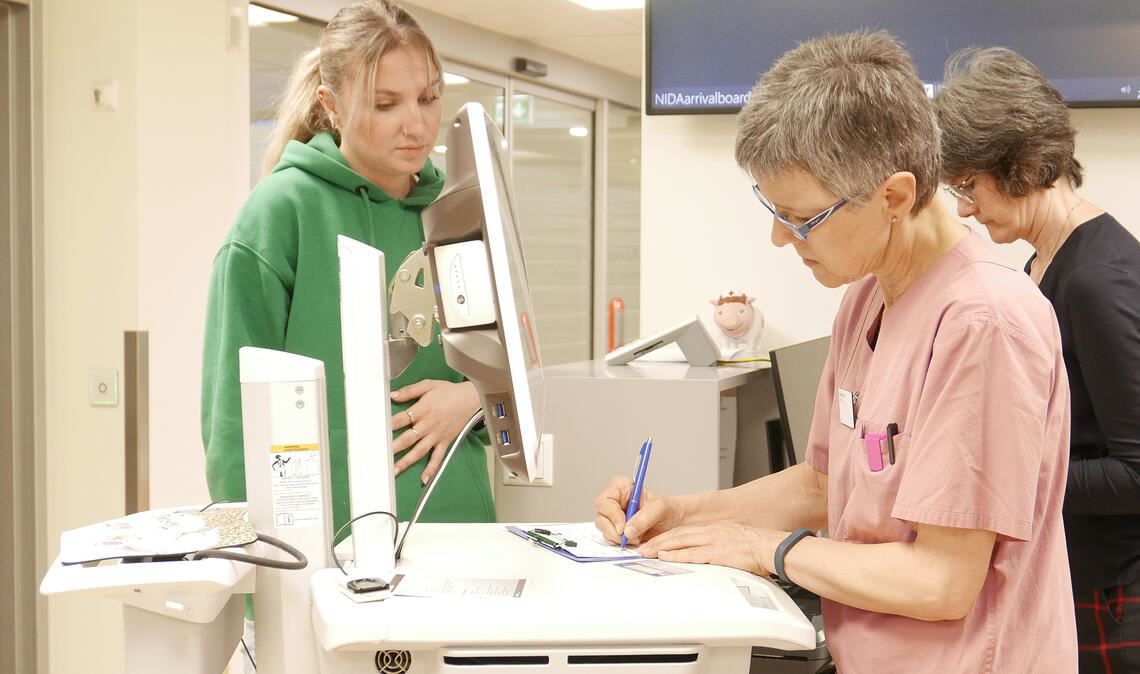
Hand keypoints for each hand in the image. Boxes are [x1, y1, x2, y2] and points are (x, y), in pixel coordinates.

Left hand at [390, 380, 479, 483]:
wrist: (471, 398)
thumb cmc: (449, 391)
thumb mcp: (428, 385)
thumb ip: (409, 391)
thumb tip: (393, 396)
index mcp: (423, 409)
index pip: (401, 419)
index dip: (388, 425)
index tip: (376, 432)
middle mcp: (428, 425)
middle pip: (408, 438)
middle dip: (393, 447)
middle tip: (380, 456)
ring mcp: (436, 435)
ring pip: (419, 451)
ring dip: (406, 461)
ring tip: (394, 470)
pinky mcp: (445, 442)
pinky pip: (437, 458)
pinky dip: (431, 469)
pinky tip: (424, 479)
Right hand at [593, 475, 683, 545]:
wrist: (674, 523)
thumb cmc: (667, 510)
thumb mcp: (660, 509)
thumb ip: (645, 518)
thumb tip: (628, 531)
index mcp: (621, 487)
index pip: (604, 500)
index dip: (612, 515)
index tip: (623, 527)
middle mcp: (614, 501)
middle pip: (601, 518)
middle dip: (614, 531)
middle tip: (629, 538)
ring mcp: (613, 517)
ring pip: (604, 530)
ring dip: (619, 538)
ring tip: (637, 538)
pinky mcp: (615, 530)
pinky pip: (610, 538)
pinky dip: (621, 543)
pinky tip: (635, 540)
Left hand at [638, 522, 783, 575]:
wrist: (770, 547)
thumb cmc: (756, 547)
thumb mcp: (732, 540)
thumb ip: (717, 545)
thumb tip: (705, 554)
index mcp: (713, 530)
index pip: (684, 532)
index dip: (666, 538)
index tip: (653, 543)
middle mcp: (710, 533)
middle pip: (677, 535)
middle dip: (658, 542)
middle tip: (642, 548)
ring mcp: (713, 541)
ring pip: (681, 543)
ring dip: (661, 548)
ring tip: (647, 553)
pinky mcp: (718, 553)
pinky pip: (693, 554)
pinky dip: (677, 555)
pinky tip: (666, 557)